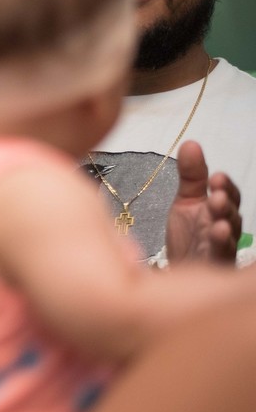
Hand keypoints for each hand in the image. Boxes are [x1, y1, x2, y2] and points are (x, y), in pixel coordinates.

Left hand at [166, 140, 241, 263]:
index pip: (228, 194)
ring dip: (225, 219)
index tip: (215, 177)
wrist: (178, 268)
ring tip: (217, 207)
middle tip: (215, 193)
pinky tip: (217, 232)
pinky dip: (221, 242)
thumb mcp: (187, 200)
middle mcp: (225, 225)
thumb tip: (191, 143)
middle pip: (231, 211)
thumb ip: (192, 175)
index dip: (225, 186)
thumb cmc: (189, 234)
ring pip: (230, 232)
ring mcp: (222, 245)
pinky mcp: (214, 263)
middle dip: (225, 201)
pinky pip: (221, 253)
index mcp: (219, 209)